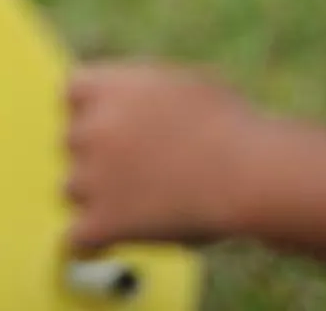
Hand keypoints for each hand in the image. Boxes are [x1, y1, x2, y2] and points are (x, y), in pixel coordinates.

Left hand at [64, 61, 267, 251]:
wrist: (253, 175)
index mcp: (107, 88)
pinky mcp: (104, 221)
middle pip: (72, 141)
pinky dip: (93, 242)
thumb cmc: (234, 127)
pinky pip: (78, 237)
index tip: (117, 125)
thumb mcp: (182, 82)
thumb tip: (133, 100)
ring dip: (97, 196)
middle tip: (138, 168)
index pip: (73, 92)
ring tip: (140, 205)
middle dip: (99, 153)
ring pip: (73, 187)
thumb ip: (143, 88)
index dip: (95, 110)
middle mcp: (90, 128)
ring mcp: (92, 176)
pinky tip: (111, 243)